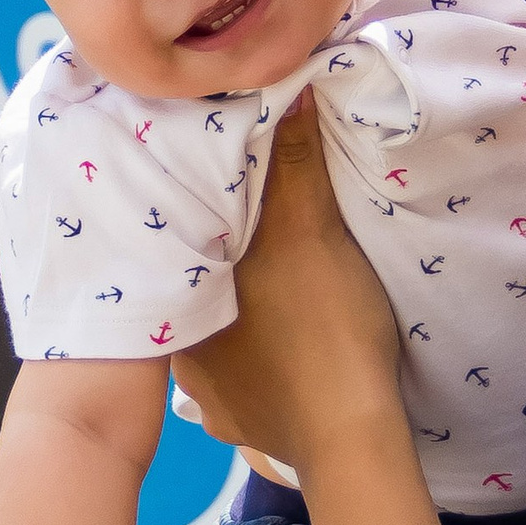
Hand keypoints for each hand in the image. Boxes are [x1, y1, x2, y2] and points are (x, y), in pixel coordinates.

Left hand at [172, 97, 403, 478]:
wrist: (352, 437)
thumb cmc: (326, 327)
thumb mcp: (312, 233)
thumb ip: (296, 164)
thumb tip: (289, 87)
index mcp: (182, 294)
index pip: (173, 242)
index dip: (193, 213)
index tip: (214, 189)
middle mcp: (175, 347)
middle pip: (192, 287)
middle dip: (214, 262)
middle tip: (249, 238)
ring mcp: (203, 395)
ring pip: (210, 334)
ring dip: (232, 314)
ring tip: (268, 290)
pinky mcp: (235, 423)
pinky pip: (236, 380)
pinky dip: (253, 362)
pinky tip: (279, 348)